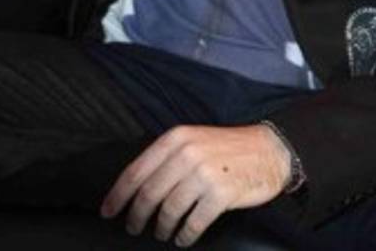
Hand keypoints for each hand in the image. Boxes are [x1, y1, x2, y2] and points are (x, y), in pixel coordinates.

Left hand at [100, 123, 291, 246]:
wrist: (268, 150)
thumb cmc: (227, 148)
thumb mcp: (194, 140)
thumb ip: (167, 157)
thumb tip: (136, 185)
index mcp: (176, 138)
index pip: (136, 171)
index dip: (118, 195)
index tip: (107, 211)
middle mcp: (187, 153)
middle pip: (148, 194)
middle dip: (136, 216)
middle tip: (133, 228)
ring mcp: (204, 174)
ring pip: (168, 211)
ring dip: (162, 228)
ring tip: (163, 233)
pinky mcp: (221, 194)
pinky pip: (192, 224)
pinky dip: (184, 236)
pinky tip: (184, 238)